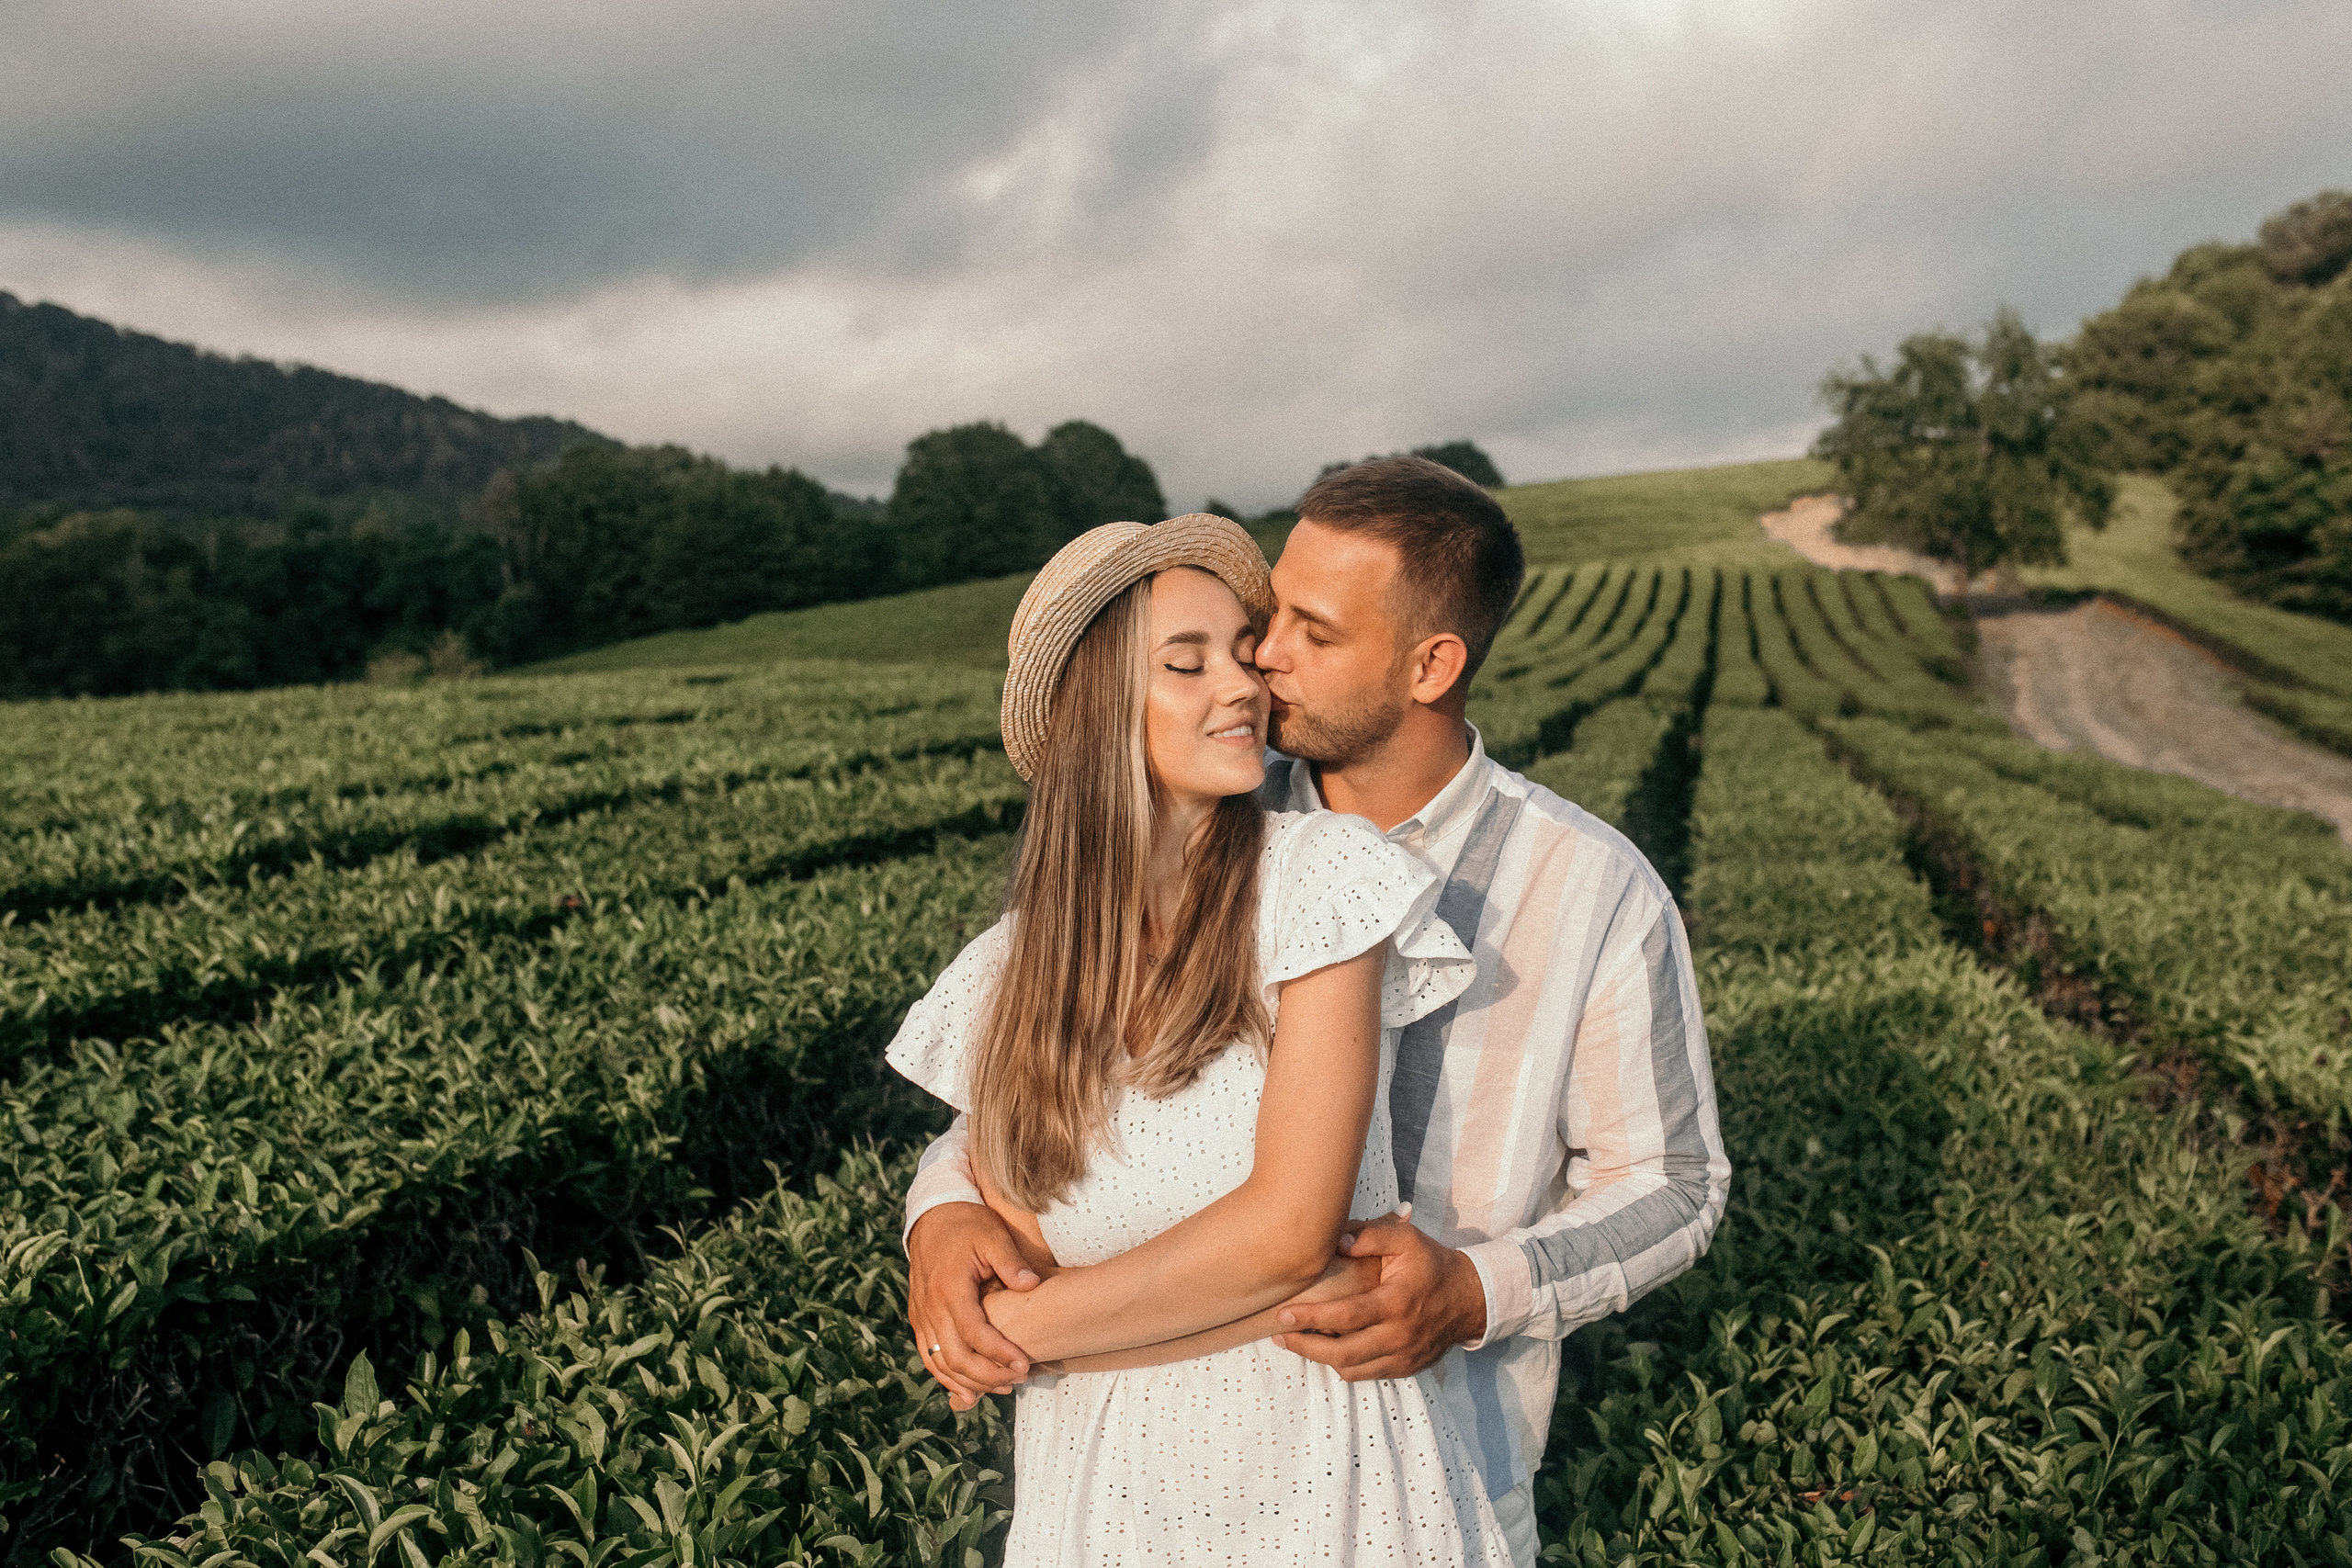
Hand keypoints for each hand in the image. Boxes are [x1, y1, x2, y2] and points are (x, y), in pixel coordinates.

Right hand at [907, 1202, 1040, 1409]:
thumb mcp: (993, 1236)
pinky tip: (967, 1391)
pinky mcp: (919, 1317)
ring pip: (939, 1362)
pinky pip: (928, 1355)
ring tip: (1002, 1389)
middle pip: (955, 1356)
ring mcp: (921, 1314)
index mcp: (949, 1287)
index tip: (1024, 1365)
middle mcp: (930, 1306)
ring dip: (968, 1381)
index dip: (999, 1353)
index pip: (974, 1333)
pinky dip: (946, 1377)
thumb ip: (1011, 1262)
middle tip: (1017, 1380)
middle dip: (987, 1375)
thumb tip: (1032, 1285)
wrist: (934, 1215)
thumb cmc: (969, 1225)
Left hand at [1268, 1209, 1485, 1380]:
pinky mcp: (1405, 1368)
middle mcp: (1399, 1335)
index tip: (1283, 1314)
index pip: (1347, 1316)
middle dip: (1306, 1348)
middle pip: (1343, 1353)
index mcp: (1396, 1303)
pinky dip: (1343, 1365)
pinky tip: (1326, 1351)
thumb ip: (1372, 1235)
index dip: (1312, 1318)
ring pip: (1352, 1369)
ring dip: (1321, 1359)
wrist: (1469, 1299)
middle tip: (1279, 1336)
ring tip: (1296, 1343)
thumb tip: (1336, 1240)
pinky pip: (1366, 1374)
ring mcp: (1403, 1357)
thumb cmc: (1431, 1265)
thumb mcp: (1407, 1239)